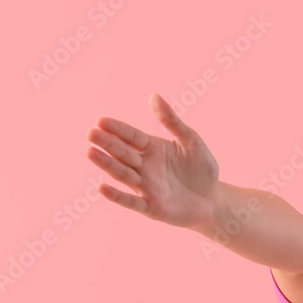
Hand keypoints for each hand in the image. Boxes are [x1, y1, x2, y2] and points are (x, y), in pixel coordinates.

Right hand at [86, 93, 220, 229]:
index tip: (101, 120)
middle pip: (123, 153)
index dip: (118, 129)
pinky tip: (102, 188)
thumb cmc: (201, 168)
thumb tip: (154, 95)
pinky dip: (117, 196)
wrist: (212, 199)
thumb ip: (172, 121)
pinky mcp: (151, 207)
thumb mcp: (191, 142)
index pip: (132, 136)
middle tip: (91, 133)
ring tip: (90, 152)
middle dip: (108, 143)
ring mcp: (146, 187)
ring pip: (123, 174)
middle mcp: (144, 166)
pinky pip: (131, 201)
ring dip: (107, 164)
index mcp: (153, 148)